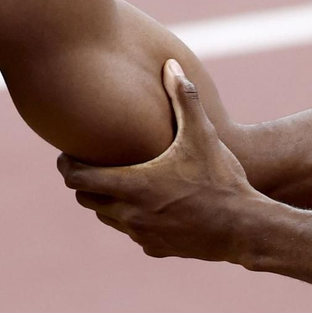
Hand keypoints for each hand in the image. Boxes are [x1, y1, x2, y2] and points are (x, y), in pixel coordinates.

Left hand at [58, 59, 269, 260]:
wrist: (244, 228)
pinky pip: (133, 233)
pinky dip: (133, 219)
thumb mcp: (203, 135)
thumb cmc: (222, 180)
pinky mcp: (156, 248)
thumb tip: (171, 64)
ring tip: (121, 181)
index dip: (67, 164)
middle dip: (85, 182)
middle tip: (92, 164)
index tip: (67, 154)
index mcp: (133, 184)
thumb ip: (184, 98)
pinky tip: (152, 204)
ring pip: (107, 217)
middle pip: (86, 199)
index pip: (77, 178)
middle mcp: (130, 213)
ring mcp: (142, 234)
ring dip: (107, 200)